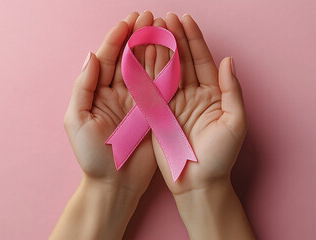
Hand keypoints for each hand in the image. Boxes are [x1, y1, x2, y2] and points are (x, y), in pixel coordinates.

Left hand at [64, 11, 163, 196]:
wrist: (114, 184)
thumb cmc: (91, 156)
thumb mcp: (77, 120)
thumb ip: (83, 86)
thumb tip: (91, 54)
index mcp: (98, 92)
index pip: (108, 58)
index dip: (117, 38)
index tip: (128, 20)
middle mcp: (118, 93)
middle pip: (129, 58)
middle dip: (138, 35)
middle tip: (149, 16)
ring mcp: (137, 102)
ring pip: (146, 67)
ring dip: (153, 46)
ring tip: (162, 26)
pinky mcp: (154, 112)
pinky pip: (161, 86)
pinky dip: (167, 68)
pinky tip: (173, 51)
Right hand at [151, 13, 246, 194]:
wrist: (196, 183)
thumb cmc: (219, 157)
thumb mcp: (235, 123)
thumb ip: (233, 91)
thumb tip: (228, 61)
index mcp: (212, 94)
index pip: (202, 60)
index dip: (194, 39)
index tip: (184, 20)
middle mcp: (191, 95)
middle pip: (181, 60)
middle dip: (172, 38)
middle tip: (163, 18)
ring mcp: (172, 103)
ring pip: (163, 70)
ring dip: (157, 50)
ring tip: (150, 29)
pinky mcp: (156, 113)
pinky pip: (150, 88)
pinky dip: (144, 71)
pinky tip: (139, 54)